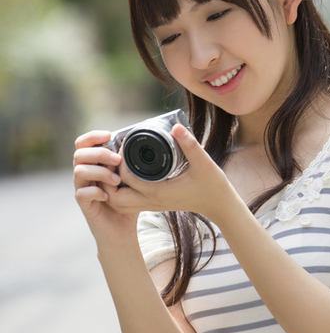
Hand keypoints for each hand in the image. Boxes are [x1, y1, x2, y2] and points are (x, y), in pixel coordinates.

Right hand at [73, 130, 137, 244]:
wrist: (122, 231)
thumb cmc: (127, 202)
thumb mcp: (131, 178)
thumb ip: (130, 162)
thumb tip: (138, 142)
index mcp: (94, 164)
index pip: (83, 143)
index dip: (92, 136)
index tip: (109, 134)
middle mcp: (85, 175)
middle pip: (79, 154)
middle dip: (99, 153)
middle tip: (117, 160)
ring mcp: (82, 190)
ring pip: (78, 171)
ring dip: (99, 172)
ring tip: (116, 181)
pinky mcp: (84, 205)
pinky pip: (81, 193)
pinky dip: (95, 192)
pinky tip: (108, 196)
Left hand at [105, 124, 235, 223]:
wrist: (219, 205)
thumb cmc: (213, 185)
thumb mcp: (204, 163)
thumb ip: (190, 144)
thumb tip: (175, 127)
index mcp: (159, 191)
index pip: (127, 177)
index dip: (120, 161)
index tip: (123, 144)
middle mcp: (152, 201)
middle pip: (115, 197)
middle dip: (108, 179)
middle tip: (114, 159)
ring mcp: (152, 205)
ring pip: (119, 203)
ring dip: (112, 188)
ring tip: (117, 167)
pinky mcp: (155, 205)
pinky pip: (128, 203)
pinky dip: (121, 192)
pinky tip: (128, 175)